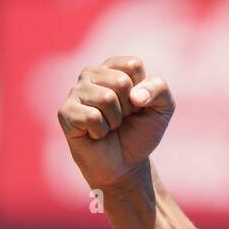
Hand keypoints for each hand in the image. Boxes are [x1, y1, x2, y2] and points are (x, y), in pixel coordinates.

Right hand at [57, 55, 174, 188]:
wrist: (126, 163)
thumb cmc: (141, 131)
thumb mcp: (163, 107)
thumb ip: (159, 89)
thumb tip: (135, 95)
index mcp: (113, 67)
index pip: (133, 65)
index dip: (143, 90)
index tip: (137, 104)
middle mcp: (91, 74)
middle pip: (122, 82)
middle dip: (129, 107)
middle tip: (122, 118)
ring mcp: (75, 92)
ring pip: (107, 98)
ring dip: (115, 120)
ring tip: (109, 126)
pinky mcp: (65, 113)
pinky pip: (92, 117)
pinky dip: (101, 131)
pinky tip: (95, 134)